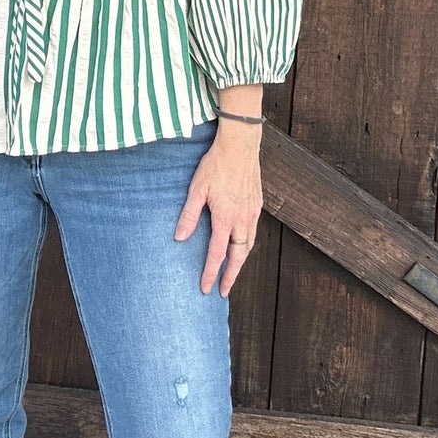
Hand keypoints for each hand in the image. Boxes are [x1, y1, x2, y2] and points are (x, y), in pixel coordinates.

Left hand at [174, 122, 263, 296]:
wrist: (240, 146)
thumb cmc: (216, 165)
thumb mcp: (197, 188)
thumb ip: (189, 215)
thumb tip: (180, 238)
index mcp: (225, 217)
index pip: (217, 253)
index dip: (211, 273)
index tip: (206, 288)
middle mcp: (242, 219)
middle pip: (238, 256)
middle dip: (231, 276)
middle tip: (223, 291)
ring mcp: (252, 212)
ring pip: (248, 245)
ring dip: (240, 261)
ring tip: (232, 272)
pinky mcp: (257, 204)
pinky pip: (253, 231)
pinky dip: (247, 244)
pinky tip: (241, 245)